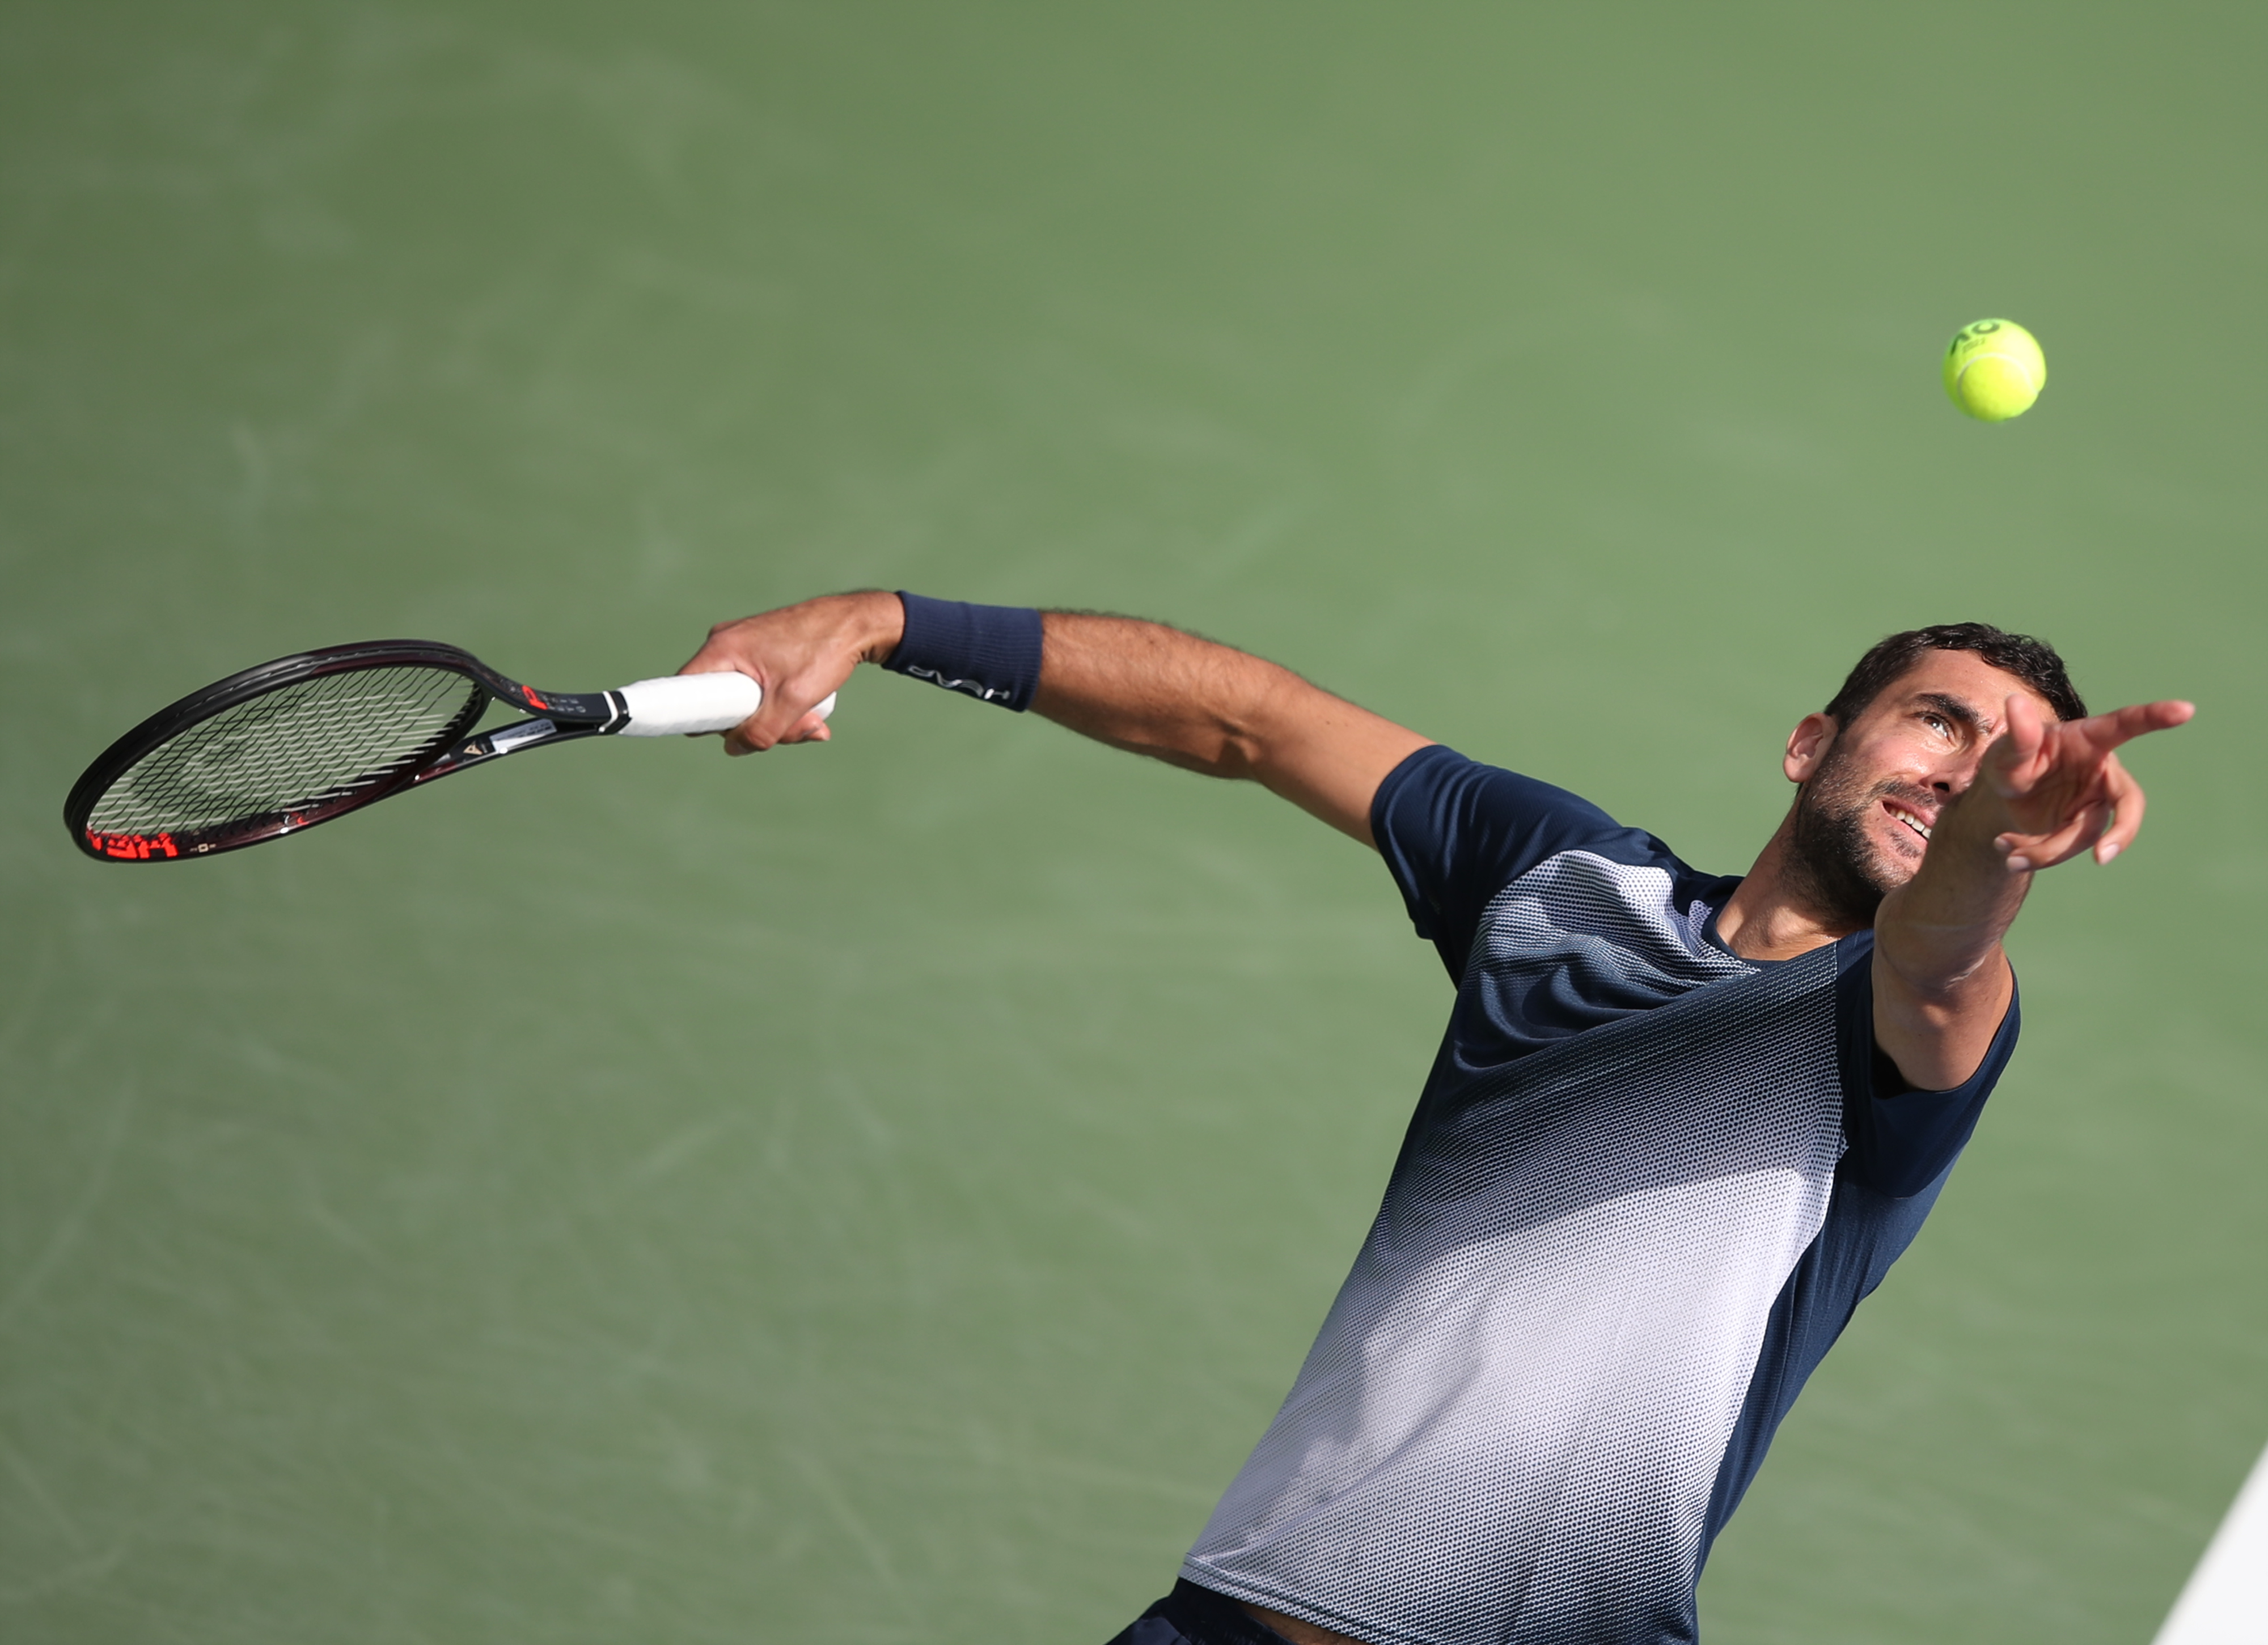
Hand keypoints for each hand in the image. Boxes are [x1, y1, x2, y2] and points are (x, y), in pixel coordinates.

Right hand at [676, 591, 904, 754]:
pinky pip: (758, 690)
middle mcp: (726, 644)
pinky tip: (811, 715)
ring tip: (815, 723)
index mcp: (722, 648)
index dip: (703, 721)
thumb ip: (761, 731)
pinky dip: (781, 706)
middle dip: (758, 726)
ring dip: (778, 721)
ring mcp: (743, 648)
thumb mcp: (793, 699)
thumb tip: (735, 749)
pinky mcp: (760, 653)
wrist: (858, 623)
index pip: (687, 693)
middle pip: (721, 704)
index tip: (735, 734)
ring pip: (745, 701)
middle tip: (798, 729)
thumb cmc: (825, 650)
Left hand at [1981, 693, 2193, 871]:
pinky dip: (2035, 853)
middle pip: (2129, 803)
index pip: (2127, 724)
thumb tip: (2014, 702)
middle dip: (2122, 832)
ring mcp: (2096, 802)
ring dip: (2046, 850)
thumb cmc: (2011, 758)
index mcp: (2090, 740)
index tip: (2186, 709)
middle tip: (2102, 857)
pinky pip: (2066, 849)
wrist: (2002, 794)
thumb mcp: (2006, 749)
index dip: (2155, 716)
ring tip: (2003, 846)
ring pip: (2085, 836)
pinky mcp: (2084, 827)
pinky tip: (2008, 848)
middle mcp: (2101, 772)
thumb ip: (2018, 736)